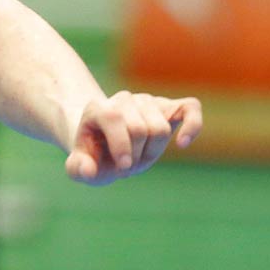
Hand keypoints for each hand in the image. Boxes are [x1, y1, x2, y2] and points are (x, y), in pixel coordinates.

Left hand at [64, 91, 202, 185]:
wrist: (106, 146)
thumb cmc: (94, 156)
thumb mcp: (79, 166)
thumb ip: (77, 169)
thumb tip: (88, 170)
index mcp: (97, 109)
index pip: (114, 117)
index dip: (121, 146)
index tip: (122, 168)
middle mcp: (122, 99)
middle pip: (141, 128)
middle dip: (137, 155)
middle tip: (127, 166)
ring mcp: (147, 101)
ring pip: (161, 127)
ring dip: (153, 151)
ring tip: (139, 157)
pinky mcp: (170, 107)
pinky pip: (190, 108)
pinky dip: (192, 126)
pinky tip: (182, 144)